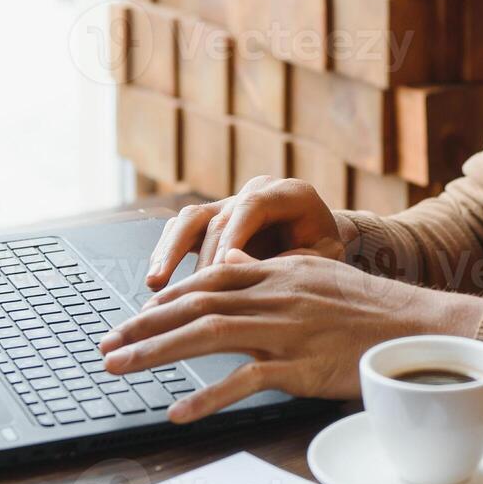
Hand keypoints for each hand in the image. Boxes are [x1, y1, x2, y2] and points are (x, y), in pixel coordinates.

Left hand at [101, 249, 482, 422]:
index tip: (131, 317)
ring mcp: (286, 329)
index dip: (164, 299)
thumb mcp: (316, 276)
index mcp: (277, 273)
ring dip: (155, 352)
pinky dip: (208, 397)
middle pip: (194, 304)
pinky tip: (179, 412)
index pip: (206, 280)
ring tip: (119, 368)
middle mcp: (275, 294)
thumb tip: (231, 265)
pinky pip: (244, 380)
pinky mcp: (300, 365)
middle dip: (143, 325)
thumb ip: (270, 272)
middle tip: (105, 344)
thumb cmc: (369, 308)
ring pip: (206, 334)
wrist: (418, 328)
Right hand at [146, 176, 355, 290]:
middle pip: (216, 216)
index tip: (219, 268)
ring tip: (156, 282)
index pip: (253, 206)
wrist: (322, 241)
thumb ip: (296, 260)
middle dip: (199, 255)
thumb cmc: (326, 250)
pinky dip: (166, 253)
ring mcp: (231, 205)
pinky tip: (157, 281)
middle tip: (188, 290)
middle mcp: (256, 192)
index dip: (233, 236)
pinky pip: (182, 231)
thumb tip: (249, 269)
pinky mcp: (212, 222)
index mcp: (290, 194)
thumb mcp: (326, 256)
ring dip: (169, 251)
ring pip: (190, 219)